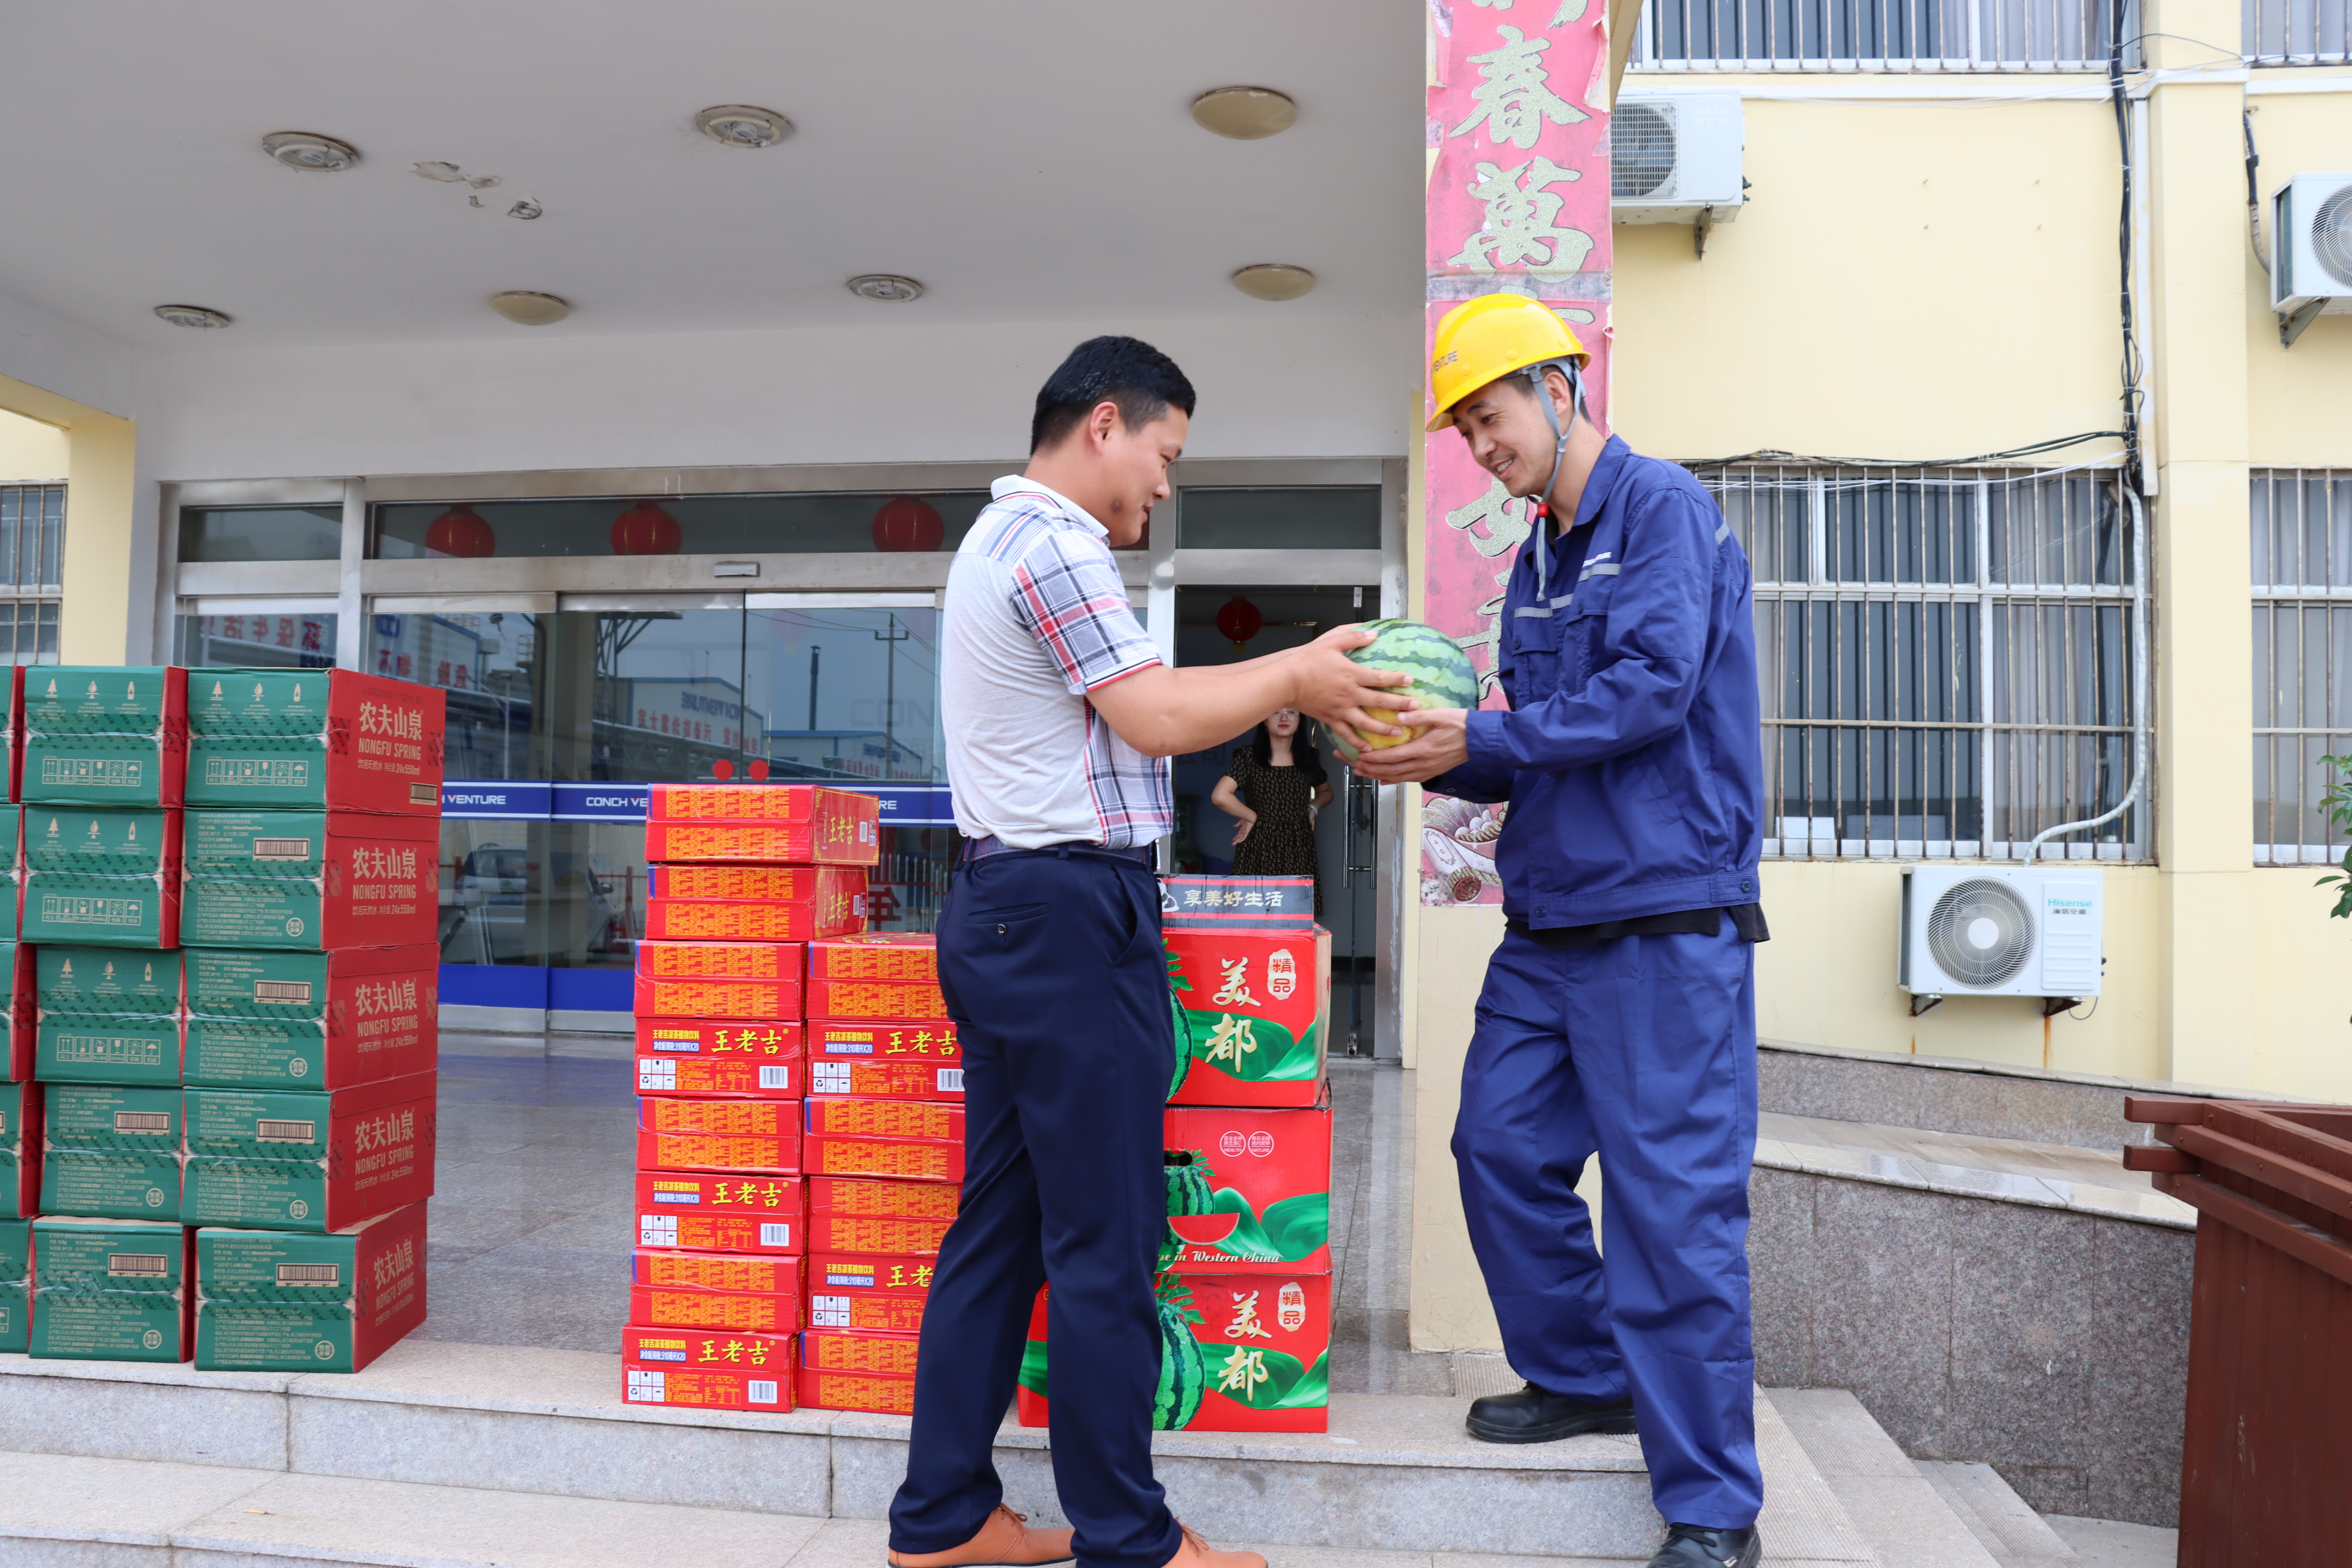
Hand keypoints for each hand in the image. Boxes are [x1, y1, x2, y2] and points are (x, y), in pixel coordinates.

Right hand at [1232, 816, 1255, 842]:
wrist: (1249, 816)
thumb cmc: (1246, 818)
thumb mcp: (1240, 822)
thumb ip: (1237, 825)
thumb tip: (1234, 826)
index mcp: (1242, 829)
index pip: (1238, 835)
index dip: (1236, 837)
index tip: (1233, 840)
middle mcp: (1244, 831)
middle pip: (1239, 837)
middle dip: (1235, 841)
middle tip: (1232, 844)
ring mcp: (1245, 832)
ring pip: (1240, 838)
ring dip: (1237, 841)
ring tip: (1234, 844)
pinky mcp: (1247, 831)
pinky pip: (1244, 836)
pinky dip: (1242, 839)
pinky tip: (1239, 842)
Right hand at [1289, 625, 1413, 753]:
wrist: (1286, 681)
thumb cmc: (1307, 660)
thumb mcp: (1331, 642)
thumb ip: (1353, 637)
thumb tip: (1373, 634)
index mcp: (1351, 674)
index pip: (1380, 677)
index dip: (1397, 679)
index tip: (1411, 681)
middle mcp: (1349, 694)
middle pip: (1379, 701)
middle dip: (1399, 705)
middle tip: (1415, 708)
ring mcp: (1340, 709)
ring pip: (1366, 723)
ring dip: (1383, 728)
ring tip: (1398, 732)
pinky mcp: (1330, 719)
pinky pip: (1346, 734)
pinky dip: (1357, 742)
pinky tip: (1367, 748)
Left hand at [1346, 708, 1470, 784]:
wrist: (1481, 740)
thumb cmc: (1462, 725)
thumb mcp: (1441, 715)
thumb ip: (1419, 717)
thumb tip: (1398, 717)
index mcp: (1423, 750)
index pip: (1391, 757)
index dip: (1373, 758)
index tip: (1357, 756)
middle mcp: (1423, 764)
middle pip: (1389, 770)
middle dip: (1367, 768)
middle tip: (1350, 764)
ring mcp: (1427, 770)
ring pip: (1396, 777)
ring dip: (1376, 775)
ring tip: (1360, 772)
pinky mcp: (1431, 772)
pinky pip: (1407, 779)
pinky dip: (1392, 780)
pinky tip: (1382, 779)